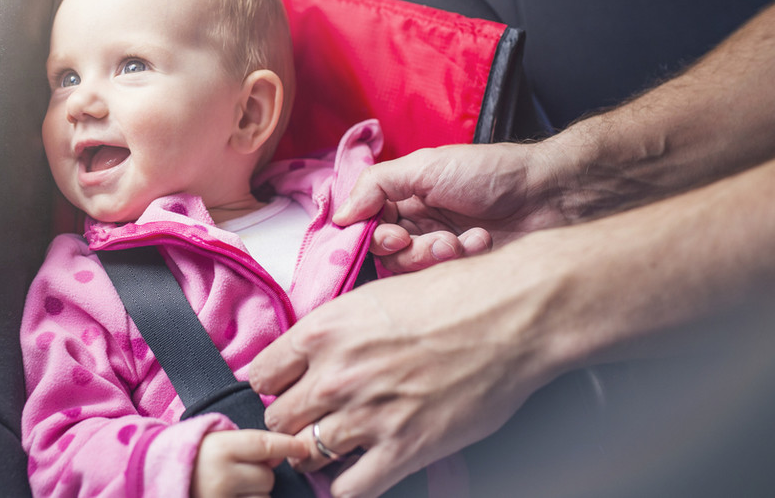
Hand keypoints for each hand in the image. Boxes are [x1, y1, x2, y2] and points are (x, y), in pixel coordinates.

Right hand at [191, 429, 310, 497]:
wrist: (152, 478)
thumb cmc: (189, 459)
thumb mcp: (213, 441)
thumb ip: (247, 444)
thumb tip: (284, 453)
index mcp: (219, 449)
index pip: (265, 445)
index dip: (288, 445)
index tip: (304, 447)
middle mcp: (221, 476)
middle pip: (267, 478)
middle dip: (260, 478)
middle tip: (238, 475)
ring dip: (253, 497)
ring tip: (229, 491)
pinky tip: (233, 497)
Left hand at [250, 242, 566, 497]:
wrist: (514, 314)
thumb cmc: (455, 295)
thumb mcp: (377, 297)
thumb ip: (337, 331)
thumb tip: (314, 355)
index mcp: (324, 330)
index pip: (260, 374)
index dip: (273, 385)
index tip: (286, 389)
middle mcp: (336, 374)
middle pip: (277, 419)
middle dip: (294, 420)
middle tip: (315, 418)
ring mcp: (367, 415)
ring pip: (307, 454)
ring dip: (319, 452)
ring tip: (338, 445)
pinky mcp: (404, 448)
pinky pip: (351, 488)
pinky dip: (349, 485)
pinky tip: (362, 470)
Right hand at [333, 144, 566, 271]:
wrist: (549, 193)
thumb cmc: (491, 172)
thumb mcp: (426, 166)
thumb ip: (376, 185)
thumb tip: (339, 215)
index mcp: (403, 197)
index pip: (365, 226)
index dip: (372, 236)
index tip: (393, 235)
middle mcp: (416, 223)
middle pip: (384, 255)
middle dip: (407, 250)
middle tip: (431, 239)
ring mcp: (439, 249)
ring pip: (411, 271)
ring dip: (434, 256)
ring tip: (464, 239)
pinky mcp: (462, 271)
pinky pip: (442, 281)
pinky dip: (461, 261)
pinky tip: (482, 242)